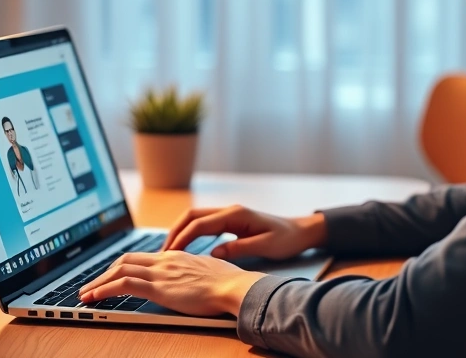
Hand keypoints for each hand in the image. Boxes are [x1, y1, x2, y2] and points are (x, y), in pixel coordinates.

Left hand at [78, 250, 265, 315]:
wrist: (233, 286)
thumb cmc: (228, 283)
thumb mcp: (208, 272)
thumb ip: (194, 273)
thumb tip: (192, 279)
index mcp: (177, 256)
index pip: (142, 257)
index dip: (123, 265)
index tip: (113, 274)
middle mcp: (165, 260)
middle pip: (125, 260)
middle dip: (104, 272)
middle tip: (92, 285)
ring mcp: (160, 272)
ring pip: (118, 271)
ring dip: (97, 283)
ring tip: (84, 295)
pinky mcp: (157, 287)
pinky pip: (122, 285)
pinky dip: (102, 290)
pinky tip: (92, 299)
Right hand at [162, 205, 326, 260]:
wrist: (301, 231)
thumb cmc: (287, 239)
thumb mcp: (265, 246)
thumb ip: (239, 248)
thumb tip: (213, 253)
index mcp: (236, 214)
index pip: (200, 224)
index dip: (182, 238)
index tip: (170, 254)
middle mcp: (230, 211)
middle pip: (192, 216)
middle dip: (175, 232)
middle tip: (163, 253)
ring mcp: (229, 215)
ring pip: (196, 219)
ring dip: (181, 232)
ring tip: (170, 251)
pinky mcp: (231, 222)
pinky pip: (204, 225)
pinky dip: (191, 233)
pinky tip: (186, 248)